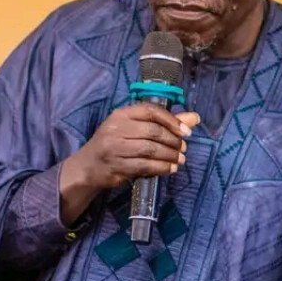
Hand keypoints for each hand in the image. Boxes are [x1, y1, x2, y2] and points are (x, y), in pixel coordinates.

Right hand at [64, 102, 198, 206]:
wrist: (87, 166)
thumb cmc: (114, 143)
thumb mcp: (133, 128)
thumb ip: (164, 122)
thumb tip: (194, 118)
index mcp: (121, 115)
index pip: (151, 111)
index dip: (171, 120)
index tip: (186, 131)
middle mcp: (116, 129)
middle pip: (153, 132)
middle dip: (172, 141)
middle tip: (183, 148)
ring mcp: (115, 149)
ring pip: (150, 150)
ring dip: (169, 156)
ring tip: (180, 160)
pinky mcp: (116, 167)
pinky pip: (144, 167)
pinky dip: (161, 168)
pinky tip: (170, 169)